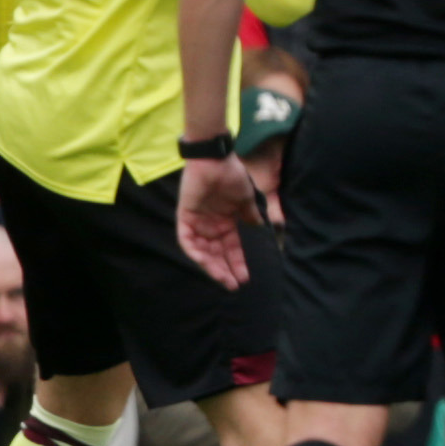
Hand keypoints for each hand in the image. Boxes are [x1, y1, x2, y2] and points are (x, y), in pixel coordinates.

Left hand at [177, 153, 263, 286]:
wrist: (215, 160)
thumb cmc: (232, 175)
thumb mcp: (245, 199)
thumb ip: (250, 215)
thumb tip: (259, 227)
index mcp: (226, 222)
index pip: (231, 248)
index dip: (238, 262)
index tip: (245, 278)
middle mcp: (211, 226)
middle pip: (217, 254)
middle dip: (224, 270)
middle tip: (233, 285)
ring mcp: (197, 223)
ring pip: (202, 252)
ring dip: (211, 266)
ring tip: (222, 278)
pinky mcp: (185, 218)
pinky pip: (187, 240)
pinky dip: (194, 251)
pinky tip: (204, 262)